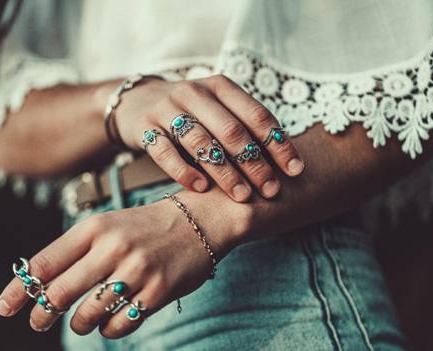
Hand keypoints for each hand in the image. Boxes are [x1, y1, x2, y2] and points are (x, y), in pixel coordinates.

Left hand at [0, 192, 248, 337]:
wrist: (199, 221)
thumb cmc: (143, 227)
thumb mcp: (107, 226)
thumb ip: (74, 251)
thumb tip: (36, 285)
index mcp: (94, 228)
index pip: (44, 264)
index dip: (19, 290)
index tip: (3, 308)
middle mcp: (112, 248)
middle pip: (58, 294)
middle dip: (41, 315)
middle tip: (36, 322)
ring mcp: (136, 271)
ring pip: (87, 315)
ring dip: (78, 324)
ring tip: (81, 321)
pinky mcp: (157, 292)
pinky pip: (118, 325)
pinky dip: (108, 329)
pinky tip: (110, 321)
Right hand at [112, 75, 304, 201]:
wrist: (136, 102)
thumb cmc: (191, 112)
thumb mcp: (218, 108)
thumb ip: (245, 127)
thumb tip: (288, 162)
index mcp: (221, 86)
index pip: (257, 115)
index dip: (279, 144)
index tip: (295, 171)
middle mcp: (195, 93)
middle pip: (231, 131)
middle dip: (255, 163)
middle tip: (271, 190)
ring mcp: (167, 109)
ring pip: (201, 143)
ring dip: (225, 173)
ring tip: (242, 196)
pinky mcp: (145, 127)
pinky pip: (166, 152)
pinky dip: (184, 171)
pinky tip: (200, 188)